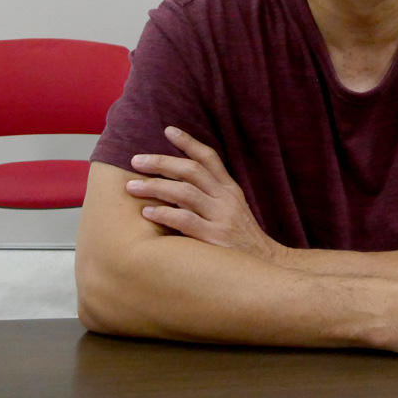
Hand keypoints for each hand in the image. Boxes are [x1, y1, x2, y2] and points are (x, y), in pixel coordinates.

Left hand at [125, 126, 282, 262]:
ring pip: (185, 193)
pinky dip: (164, 214)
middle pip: (191, 171)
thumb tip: (178, 182)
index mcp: (230, 190)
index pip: (210, 158)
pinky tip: (148, 213)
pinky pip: (186, 221)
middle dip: (161, 162)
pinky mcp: (214, 239)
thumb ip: (211, 195)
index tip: (168, 130)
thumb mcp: (233, 210)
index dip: (189, 142)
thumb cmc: (240, 240)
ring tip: (132, 186)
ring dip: (155, 186)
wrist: (265, 266)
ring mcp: (221, 218)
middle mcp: (226, 199)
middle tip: (136, 160)